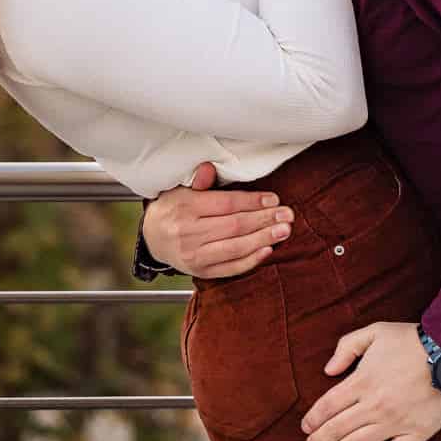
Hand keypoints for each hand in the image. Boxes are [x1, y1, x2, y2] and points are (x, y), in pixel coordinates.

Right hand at [142, 162, 293, 278]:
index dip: (253, 201)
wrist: (153, 237)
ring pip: (235, 248)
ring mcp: (194, 256)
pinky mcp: (200, 272)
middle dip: (265, 220)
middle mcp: (189, 234)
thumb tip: (209, 168)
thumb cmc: (173, 207)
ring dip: (263, 239)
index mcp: (186, 208)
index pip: (226, 205)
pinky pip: (230, 268)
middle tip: (287, 215)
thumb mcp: (181, 188)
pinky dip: (250, 260)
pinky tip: (268, 250)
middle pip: (235, 226)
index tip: (274, 199)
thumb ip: (199, 180)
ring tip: (284, 231)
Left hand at [300, 320, 440, 440]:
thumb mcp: (375, 331)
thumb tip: (327, 370)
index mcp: (364, 380)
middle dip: (319, 439)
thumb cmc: (410, 340)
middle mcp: (375, 405)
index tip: (305, 426)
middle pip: (339, 428)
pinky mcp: (415, 434)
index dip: (314, 418)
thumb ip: (347, 347)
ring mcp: (395, 422)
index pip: (329, 405)